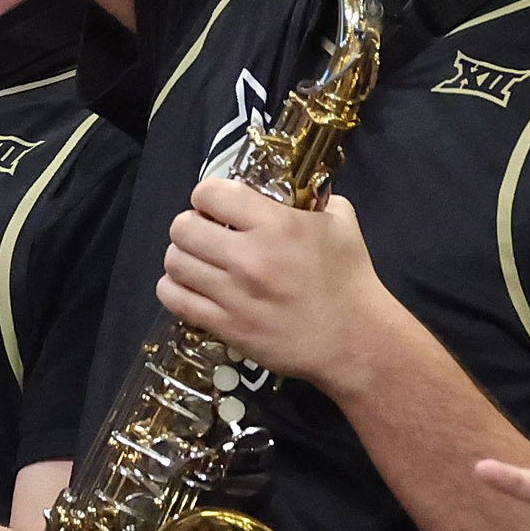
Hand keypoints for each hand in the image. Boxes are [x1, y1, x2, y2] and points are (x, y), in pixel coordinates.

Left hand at [157, 179, 395, 384]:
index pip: (210, 193)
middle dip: (190, 226)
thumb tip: (303, 189)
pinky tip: (191, 287)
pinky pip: (175, 299)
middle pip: (183, 228)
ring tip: (198, 262)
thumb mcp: (342, 224)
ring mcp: (233, 294)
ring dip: (182, 258)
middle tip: (204, 234)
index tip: (216, 206)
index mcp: (275, 224)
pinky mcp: (226, 326)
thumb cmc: (350, 280)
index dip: (207, 196)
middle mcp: (248, 256)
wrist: (354, 340)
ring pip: (175, 263)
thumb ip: (318, 199)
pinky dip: (174, 289)